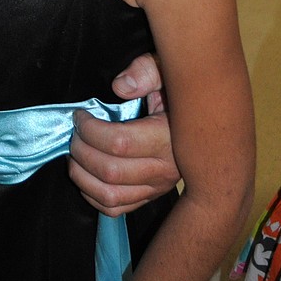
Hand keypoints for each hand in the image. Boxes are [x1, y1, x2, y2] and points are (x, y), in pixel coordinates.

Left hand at [68, 53, 179, 215]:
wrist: (206, 123)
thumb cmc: (179, 94)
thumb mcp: (167, 72)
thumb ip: (146, 72)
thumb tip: (120, 88)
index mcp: (168, 139)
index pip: (119, 143)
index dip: (90, 129)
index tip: (80, 115)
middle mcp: (164, 170)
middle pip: (109, 171)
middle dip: (81, 149)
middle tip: (75, 132)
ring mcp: (157, 188)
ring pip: (109, 195)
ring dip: (81, 175)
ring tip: (75, 153)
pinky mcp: (150, 197)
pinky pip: (114, 208)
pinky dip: (91, 195)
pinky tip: (85, 174)